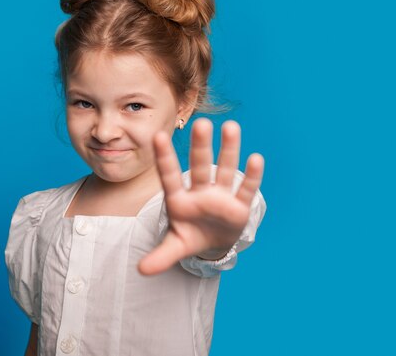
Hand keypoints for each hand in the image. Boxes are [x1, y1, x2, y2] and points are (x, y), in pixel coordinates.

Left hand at [137, 118, 264, 275]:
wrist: (213, 241)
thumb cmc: (190, 235)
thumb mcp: (175, 246)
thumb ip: (160, 256)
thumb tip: (140, 271)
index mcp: (180, 199)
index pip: (169, 176)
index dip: (164, 158)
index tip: (157, 136)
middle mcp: (200, 192)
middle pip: (199, 166)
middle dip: (200, 147)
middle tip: (201, 123)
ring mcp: (221, 196)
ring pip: (224, 169)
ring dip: (229, 150)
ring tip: (231, 127)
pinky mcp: (240, 206)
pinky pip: (245, 189)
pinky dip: (251, 176)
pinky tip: (255, 159)